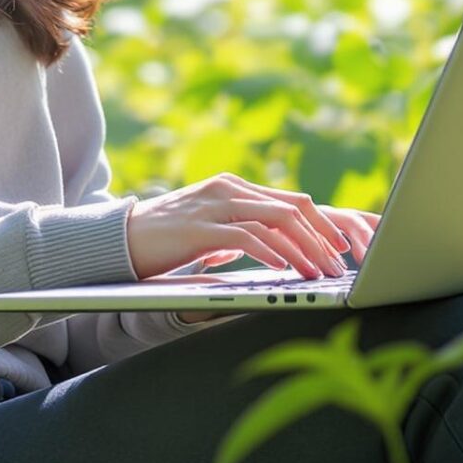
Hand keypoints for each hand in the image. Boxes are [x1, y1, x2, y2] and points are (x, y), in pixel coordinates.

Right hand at [161, 193, 378, 325]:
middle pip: (293, 208)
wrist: (119, 238)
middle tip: (340, 265)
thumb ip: (238, 231)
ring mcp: (215, 206)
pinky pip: (246, 237)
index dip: (324, 224)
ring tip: (319, 273)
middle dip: (323, 238)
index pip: (293, 201)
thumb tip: (267, 249)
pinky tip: (283, 270)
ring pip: (276, 221)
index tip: (342, 249)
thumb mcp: (209, 229)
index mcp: (235, 188)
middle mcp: (229, 190)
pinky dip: (270, 253)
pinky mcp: (200, 228)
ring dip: (304, 250)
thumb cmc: (166, 239)